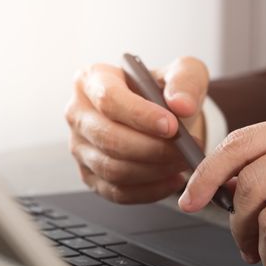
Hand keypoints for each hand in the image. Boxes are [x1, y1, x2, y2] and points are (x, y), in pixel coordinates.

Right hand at [65, 57, 208, 202]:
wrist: (164, 116)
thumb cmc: (166, 91)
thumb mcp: (184, 72)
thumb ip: (186, 81)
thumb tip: (182, 105)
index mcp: (92, 79)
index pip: (108, 99)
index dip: (140, 116)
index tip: (172, 127)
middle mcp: (79, 113)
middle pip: (108, 138)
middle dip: (152, 149)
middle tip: (184, 151)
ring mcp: (81, 148)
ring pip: (112, 169)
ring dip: (154, 171)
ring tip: (182, 163)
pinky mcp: (90, 176)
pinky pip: (117, 192)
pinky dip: (150, 190)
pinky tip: (172, 179)